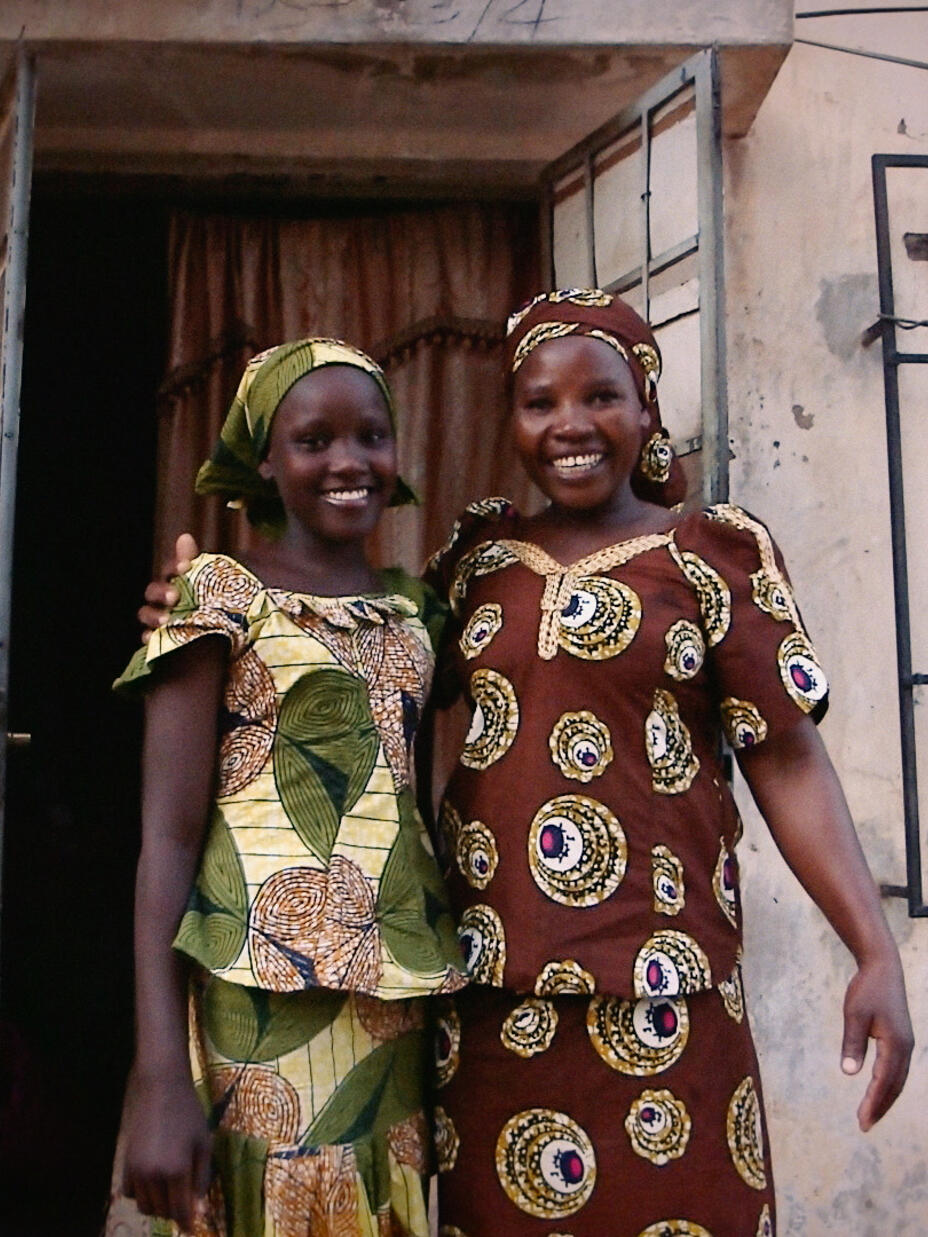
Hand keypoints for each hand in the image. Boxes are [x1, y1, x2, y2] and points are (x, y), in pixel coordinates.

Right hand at [123, 1067, 211, 1230]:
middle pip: (163, 1211)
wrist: (160, 1088)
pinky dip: (143, 1194)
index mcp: (177, 1170)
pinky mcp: (125, 1164)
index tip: (193, 1225)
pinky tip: (155, 1181)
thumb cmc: (188, 1113)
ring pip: (146, 1206)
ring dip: (159, 1205)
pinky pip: (131, 1193)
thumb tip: (199, 1210)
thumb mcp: (203, 1144)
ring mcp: (136, 1171)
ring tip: (172, 1190)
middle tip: (186, 1201)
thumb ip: (202, 1179)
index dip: (188, 1221)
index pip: (181, 1210)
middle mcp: (154, 1175)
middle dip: (175, 1211)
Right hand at [139, 533, 199, 641]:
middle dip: (162, 592)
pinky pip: (149, 638)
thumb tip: (184, 537)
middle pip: (154, 592)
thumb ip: (192, 562)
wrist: (212, 628)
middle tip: (174, 596)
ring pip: (147, 614)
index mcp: (173, 582)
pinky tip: (152, 637)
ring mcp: (157, 618)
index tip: (185, 566)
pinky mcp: (158, 637)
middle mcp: (161, 599)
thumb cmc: (202, 600)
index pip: (169, 571)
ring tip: (165, 619)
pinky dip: (149, 637)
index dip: (174, 568)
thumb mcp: (202, 581)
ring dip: (153, 615)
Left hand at [840, 952, 912, 1130]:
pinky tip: (877, 1090)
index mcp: (896, 1044)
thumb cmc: (867, 989)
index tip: (862, 1121)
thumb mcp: (854, 1014)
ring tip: (870, 1114)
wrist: (883, 968)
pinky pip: (896, 1069)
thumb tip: (850, 1073)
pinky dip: (888, 1084)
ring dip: (885, 1098)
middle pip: (894, 1086)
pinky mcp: (901, 1039)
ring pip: (898, 1079)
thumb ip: (852, 1043)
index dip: (873, 1103)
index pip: (884, 1081)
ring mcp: (906, 1044)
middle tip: (864, 1125)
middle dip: (880, 1106)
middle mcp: (905, 1048)